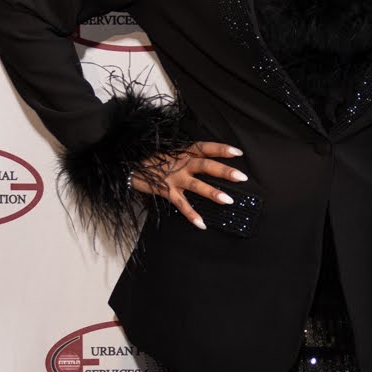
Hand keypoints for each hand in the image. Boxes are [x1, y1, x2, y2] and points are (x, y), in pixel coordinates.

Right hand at [130, 142, 245, 229]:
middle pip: (205, 165)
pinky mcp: (165, 191)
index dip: (221, 149)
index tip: (238, 153)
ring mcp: (173, 178)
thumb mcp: (173, 153)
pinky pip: (181, 204)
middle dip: (224, 171)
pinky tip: (202, 224)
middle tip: (242, 177)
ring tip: (228, 200)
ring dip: (212, 193)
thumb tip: (211, 163)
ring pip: (196, 185)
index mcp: (184, 152)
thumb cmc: (155, 161)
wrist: (130, 167)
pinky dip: (191, 214)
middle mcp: (181, 163)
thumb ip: (190, 157)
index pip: (205, 147)